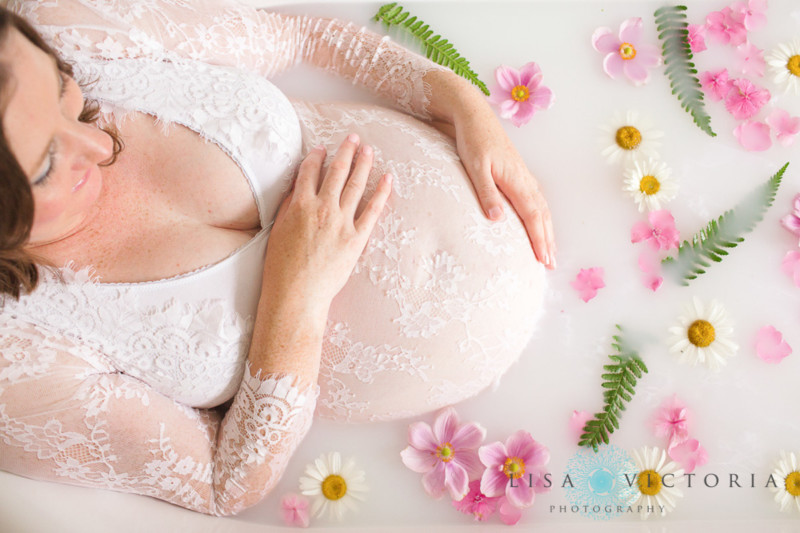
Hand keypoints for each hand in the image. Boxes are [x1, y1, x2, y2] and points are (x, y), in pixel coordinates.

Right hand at [261, 134, 392, 311]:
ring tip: (368, 149)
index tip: (322, 148)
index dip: (317, 156)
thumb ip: (289, 208)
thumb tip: (298, 191)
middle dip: (345, 151)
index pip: (309, 171)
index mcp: (299, 205)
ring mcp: (341, 222)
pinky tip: (388, 178)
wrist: (296, 294)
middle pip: (336, 171)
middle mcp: (322, 208)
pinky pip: (372, 210)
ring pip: (355, 185)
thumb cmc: (281, 268)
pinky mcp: (356, 238)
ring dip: (363, 164)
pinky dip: (381, 193)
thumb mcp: (278, 231)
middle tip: (353, 137)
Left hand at [447, 96, 556, 269]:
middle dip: (547, 240)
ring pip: (542, 208)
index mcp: (516, 180)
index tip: (543, 259)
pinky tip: (539, 222)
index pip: (532, 216)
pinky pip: (536, 199)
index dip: (539, 239)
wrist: (475, 115)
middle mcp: (525, 180)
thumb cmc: (472, 140)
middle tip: (550, 264)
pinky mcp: (519, 173)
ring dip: (547, 230)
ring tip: (549, 250)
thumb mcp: (475, 167)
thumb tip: (497, 220)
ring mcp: (524, 176)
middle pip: (542, 215)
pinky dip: (542, 216)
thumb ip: (486, 193)